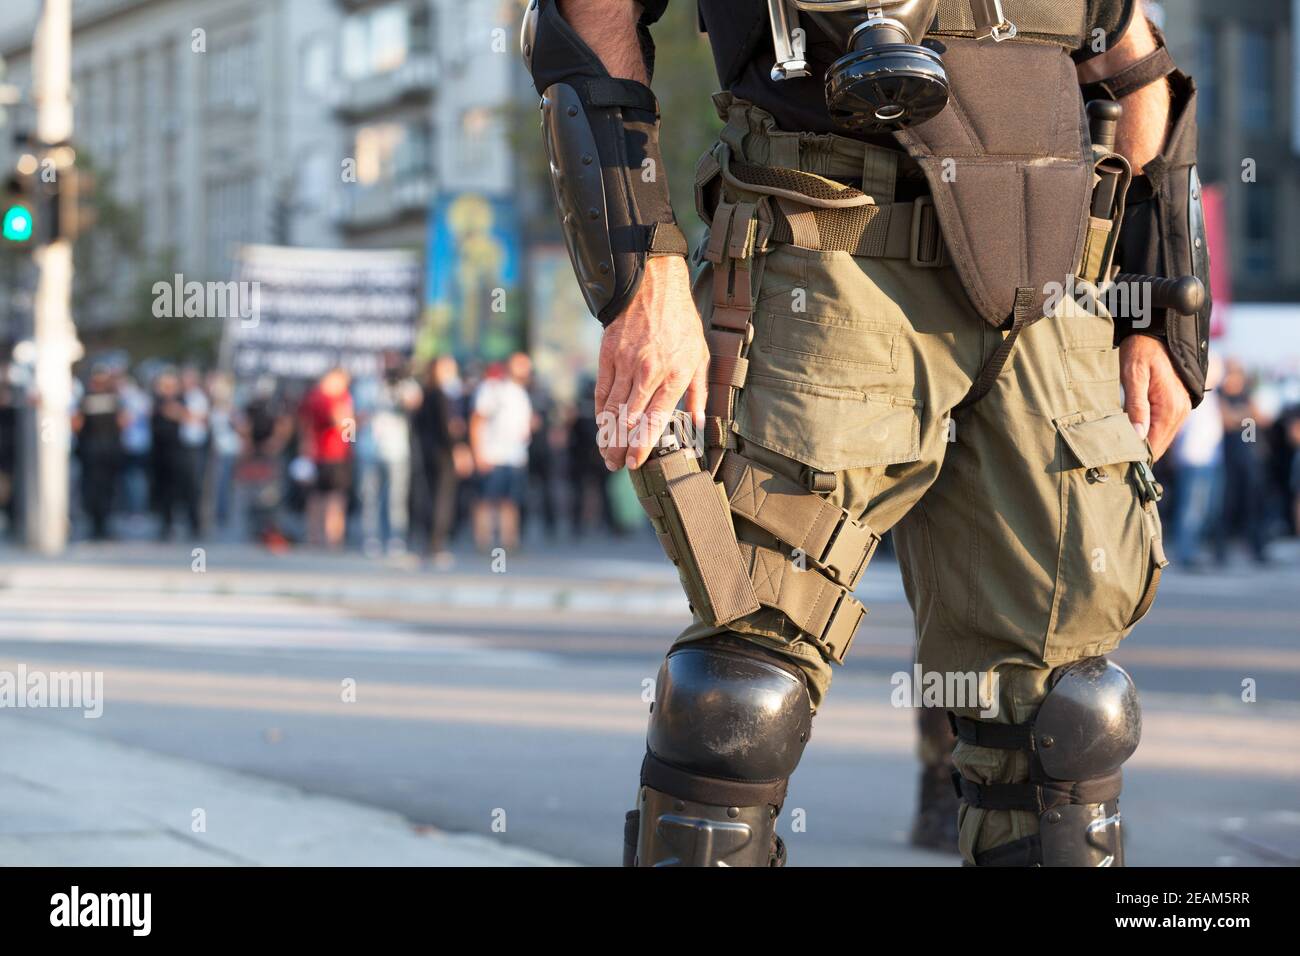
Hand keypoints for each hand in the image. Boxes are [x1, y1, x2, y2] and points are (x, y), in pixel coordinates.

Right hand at [594, 256, 707, 470]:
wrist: (653, 285)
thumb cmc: (681, 322)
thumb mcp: (700, 355)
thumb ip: (698, 393)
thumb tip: (699, 423)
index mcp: (673, 375)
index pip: (654, 420)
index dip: (642, 446)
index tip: (636, 463)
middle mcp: (648, 372)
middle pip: (629, 420)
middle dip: (621, 447)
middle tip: (617, 465)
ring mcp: (625, 364)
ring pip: (611, 408)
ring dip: (606, 435)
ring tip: (606, 454)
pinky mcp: (608, 355)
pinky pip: (602, 390)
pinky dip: (599, 411)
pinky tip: (600, 426)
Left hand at [1120, 334, 1191, 461]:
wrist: (1156, 333)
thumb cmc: (1141, 351)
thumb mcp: (1134, 375)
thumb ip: (1136, 405)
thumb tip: (1138, 436)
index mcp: (1170, 408)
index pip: (1154, 445)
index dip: (1136, 456)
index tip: (1115, 462)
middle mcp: (1180, 412)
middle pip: (1158, 445)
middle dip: (1138, 453)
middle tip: (1112, 458)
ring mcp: (1181, 410)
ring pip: (1160, 438)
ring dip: (1142, 444)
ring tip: (1118, 448)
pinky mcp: (1176, 406)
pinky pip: (1161, 428)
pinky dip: (1147, 434)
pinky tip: (1130, 434)